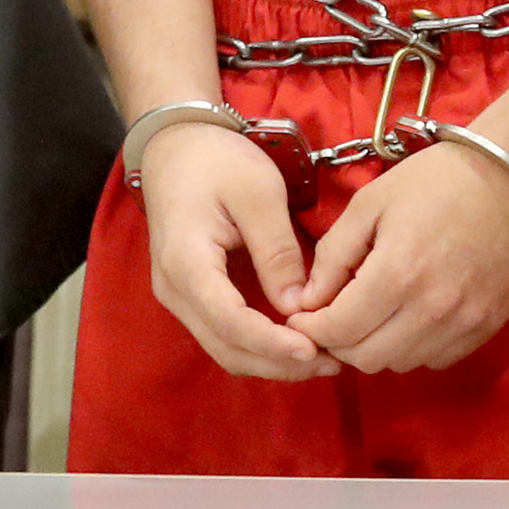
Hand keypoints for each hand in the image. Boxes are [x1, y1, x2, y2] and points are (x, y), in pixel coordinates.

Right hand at [137, 121, 336, 380]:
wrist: (176, 145)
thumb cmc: (217, 160)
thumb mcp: (258, 193)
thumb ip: (277, 251)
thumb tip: (298, 306)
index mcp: (187, 264)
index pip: (231, 322)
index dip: (273, 344)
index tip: (316, 350)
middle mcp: (175, 291)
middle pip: (227, 348)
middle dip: (279, 363)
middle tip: (333, 361)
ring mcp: (179, 297)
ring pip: (225, 349)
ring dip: (271, 361)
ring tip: (323, 356)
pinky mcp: (192, 295)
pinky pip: (224, 334)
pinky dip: (260, 346)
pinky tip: (296, 341)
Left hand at [285, 142, 508, 373]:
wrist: (507, 176)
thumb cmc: (433, 181)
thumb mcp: (370, 202)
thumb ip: (333, 255)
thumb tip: (307, 301)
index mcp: (398, 273)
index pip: (339, 331)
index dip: (311, 327)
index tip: (305, 313)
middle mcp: (432, 309)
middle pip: (367, 358)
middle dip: (341, 341)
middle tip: (336, 314)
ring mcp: (465, 322)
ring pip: (401, 364)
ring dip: (377, 345)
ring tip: (375, 312)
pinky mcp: (488, 326)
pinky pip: (436, 359)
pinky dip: (414, 346)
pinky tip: (411, 314)